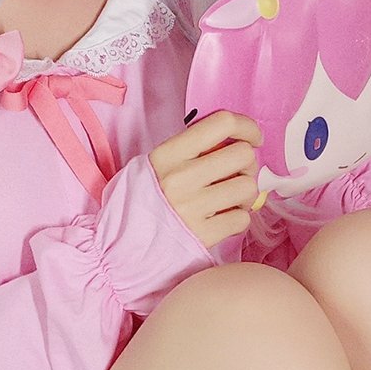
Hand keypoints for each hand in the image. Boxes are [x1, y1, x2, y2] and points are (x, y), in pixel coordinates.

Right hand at [149, 112, 261, 246]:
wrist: (118, 246)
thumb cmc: (140, 201)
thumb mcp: (154, 165)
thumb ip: (189, 150)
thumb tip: (232, 143)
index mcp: (168, 154)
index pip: (222, 123)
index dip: (247, 127)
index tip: (252, 138)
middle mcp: (181, 178)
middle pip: (242, 154)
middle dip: (248, 163)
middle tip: (238, 173)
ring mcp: (193, 208)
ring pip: (248, 187)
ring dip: (245, 192)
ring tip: (231, 198)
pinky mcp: (202, 236)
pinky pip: (242, 219)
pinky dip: (239, 218)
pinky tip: (224, 217)